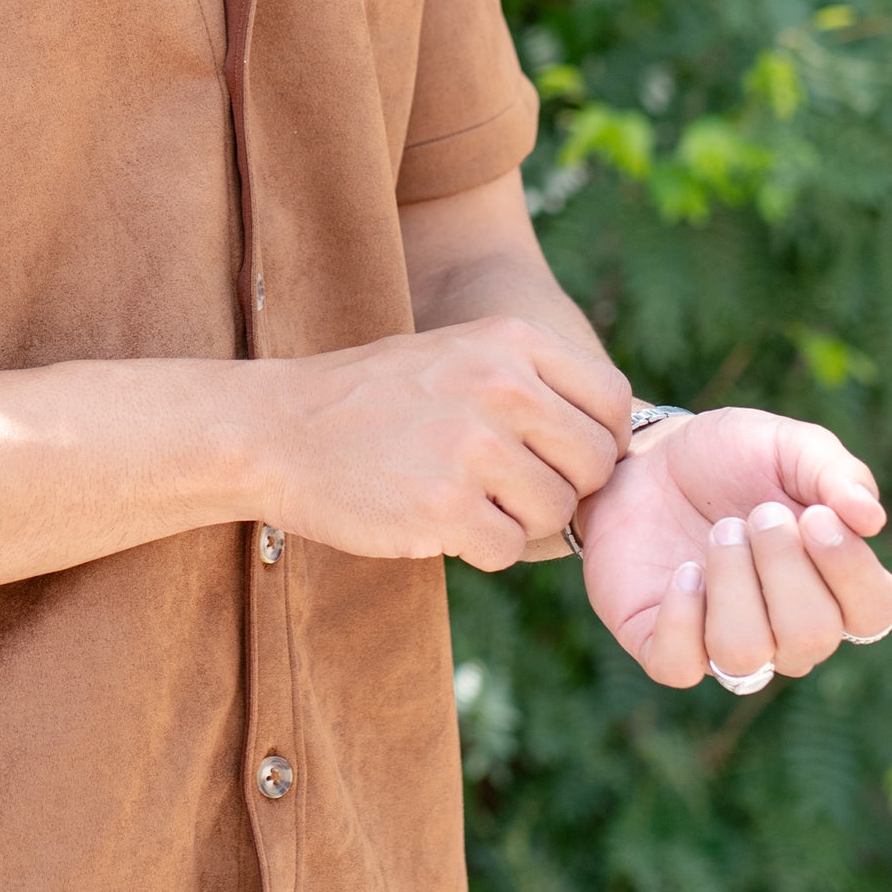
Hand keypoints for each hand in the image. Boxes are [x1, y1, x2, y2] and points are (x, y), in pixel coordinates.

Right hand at [266, 318, 631, 570]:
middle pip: (596, 465)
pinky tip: (438, 522)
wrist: (276, 428)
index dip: (598, 442)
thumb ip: (533, 383)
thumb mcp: (458, 354)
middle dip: (563, 488)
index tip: (562, 458)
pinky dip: (480, 549)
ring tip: (464, 500)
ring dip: (518, 522)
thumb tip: (614, 441)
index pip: (612, 401)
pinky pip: (507, 550)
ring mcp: (472, 446)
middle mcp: (500, 385)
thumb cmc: (373, 401)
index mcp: (510, 341)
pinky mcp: (443, 506)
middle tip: (510, 489)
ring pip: (555, 514)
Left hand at [574, 407, 891, 687]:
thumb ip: (837, 473)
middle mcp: (787, 630)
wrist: (647, 457)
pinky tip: (682, 570)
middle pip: (811, 638)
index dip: (850, 571)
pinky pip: (680, 666)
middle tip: (754, 514)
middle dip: (781, 567)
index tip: (813, 516)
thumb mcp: (788, 445)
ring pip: (744, 656)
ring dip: (731, 584)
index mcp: (832, 586)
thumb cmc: (730, 457)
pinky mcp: (665, 645)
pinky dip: (681, 618)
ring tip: (719, 533)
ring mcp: (726, 643)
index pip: (873, 613)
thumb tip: (872, 519)